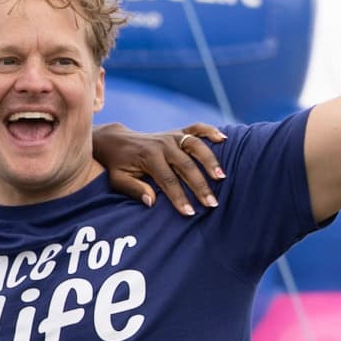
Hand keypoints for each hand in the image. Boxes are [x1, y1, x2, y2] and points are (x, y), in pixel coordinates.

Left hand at [94, 123, 226, 216]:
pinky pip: (197, 128)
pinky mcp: (178, 131)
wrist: (117, 141)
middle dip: (200, 186)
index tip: (189, 213)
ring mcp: (172, 136)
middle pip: (186, 166)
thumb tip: (151, 202)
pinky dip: (210, 131)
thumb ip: (134, 190)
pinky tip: (224, 138)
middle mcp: (162, 145)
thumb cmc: (118, 166)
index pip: (168, 181)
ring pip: (195, 146)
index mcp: (148, 158)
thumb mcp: (118, 180)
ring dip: (210, 161)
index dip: (179, 198)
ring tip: (222, 177)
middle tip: (212, 203)